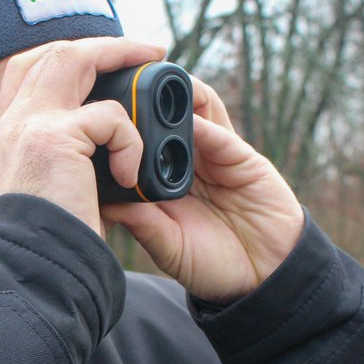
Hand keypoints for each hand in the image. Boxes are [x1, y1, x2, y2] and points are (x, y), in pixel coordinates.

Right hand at [0, 37, 164, 235]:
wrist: (32, 269)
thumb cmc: (49, 246)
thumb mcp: (51, 194)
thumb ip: (68, 163)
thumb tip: (107, 152)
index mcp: (10, 137)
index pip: (27, 73)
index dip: (66, 58)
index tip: (101, 62)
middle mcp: (13, 124)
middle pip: (51, 54)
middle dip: (101, 45)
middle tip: (145, 51)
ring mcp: (30, 126)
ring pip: (74, 60)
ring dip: (120, 57)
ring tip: (154, 67)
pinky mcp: (55, 138)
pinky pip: (110, 118)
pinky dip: (131, 142)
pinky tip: (132, 176)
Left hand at [102, 77, 303, 301]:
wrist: (261, 278)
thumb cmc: (211, 264)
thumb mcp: (168, 246)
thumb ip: (142, 223)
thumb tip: (105, 201)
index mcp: (167, 178)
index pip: (144, 141)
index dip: (128, 124)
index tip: (102, 110)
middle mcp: (191, 161)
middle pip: (170, 117)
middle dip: (150, 99)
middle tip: (124, 85)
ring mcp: (218, 158)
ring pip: (199, 113)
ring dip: (179, 100)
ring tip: (156, 90)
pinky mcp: (246, 162)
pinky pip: (225, 138)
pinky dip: (207, 127)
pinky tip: (190, 123)